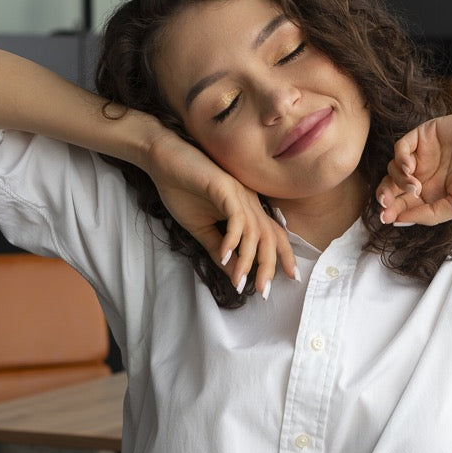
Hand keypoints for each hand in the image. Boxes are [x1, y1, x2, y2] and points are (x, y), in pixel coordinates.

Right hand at [145, 132, 295, 297]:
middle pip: (269, 237)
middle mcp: (249, 201)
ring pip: (253, 231)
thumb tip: (234, 274)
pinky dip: (231, 239)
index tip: (290, 278)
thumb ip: (219, 250)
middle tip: (264, 292)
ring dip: (247, 259)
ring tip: (238, 281)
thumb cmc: (181, 190)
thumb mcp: (201, 229)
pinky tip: (224, 256)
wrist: (162, 160)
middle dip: (269, 266)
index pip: (272, 235)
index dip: (283, 256)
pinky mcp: (224, 187)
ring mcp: (239, 193)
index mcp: (247, 210)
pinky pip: (235, 218)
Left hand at [376, 107, 451, 226]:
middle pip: (392, 186)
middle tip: (386, 204)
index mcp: (431, 193)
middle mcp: (425, 174)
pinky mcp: (425, 135)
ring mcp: (424, 154)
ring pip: (394, 168)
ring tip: (414, 186)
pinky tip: (410, 168)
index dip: (392, 211)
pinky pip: (402, 147)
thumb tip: (398, 220)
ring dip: (397, 180)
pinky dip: (400, 158)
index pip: (403, 203)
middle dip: (386, 196)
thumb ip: (429, 215)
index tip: (386, 218)